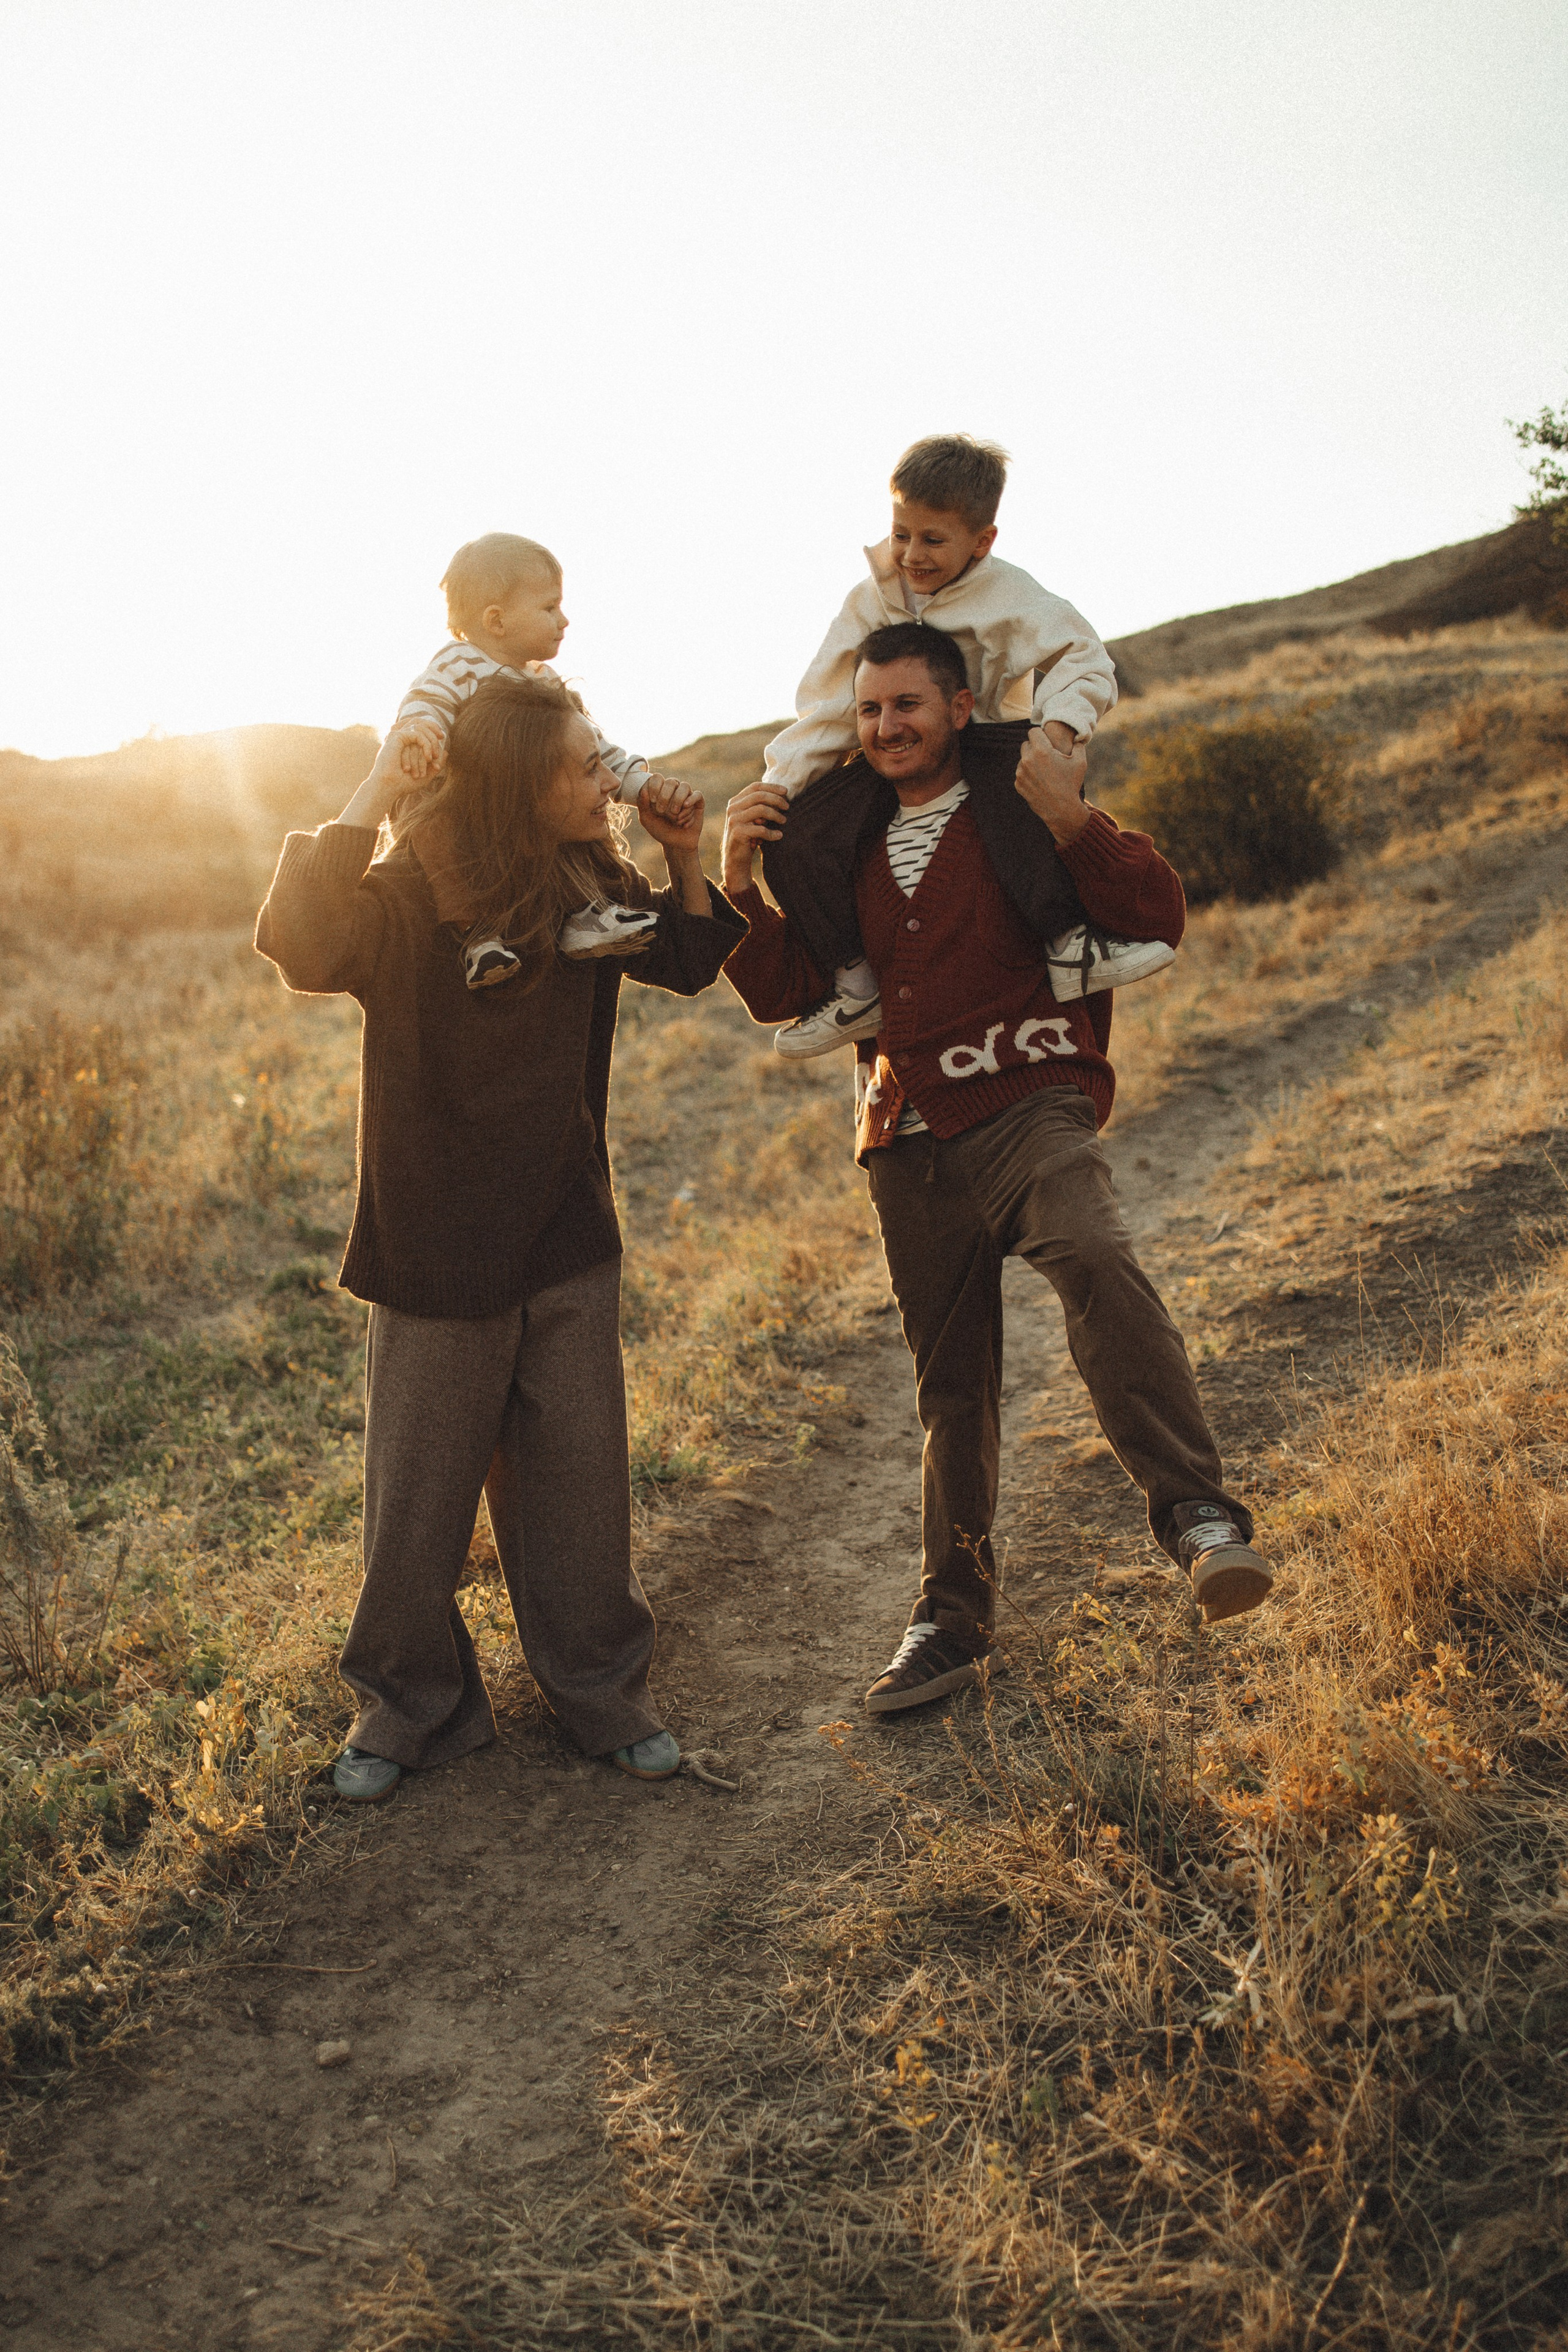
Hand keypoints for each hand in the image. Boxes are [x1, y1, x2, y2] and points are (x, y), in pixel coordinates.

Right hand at [336, 722, 440, 830]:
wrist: (389, 787)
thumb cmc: (403, 784)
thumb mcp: (426, 774)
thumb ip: (435, 763)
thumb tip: (446, 752)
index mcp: (402, 743)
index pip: (418, 726)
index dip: (431, 727)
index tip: (441, 738)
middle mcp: (398, 737)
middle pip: (419, 721)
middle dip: (433, 727)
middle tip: (441, 737)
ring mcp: (396, 735)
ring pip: (420, 727)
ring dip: (431, 741)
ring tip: (434, 757)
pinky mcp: (396, 736)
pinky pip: (417, 734)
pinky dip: (426, 745)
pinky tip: (428, 758)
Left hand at [636, 771, 704, 853]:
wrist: (675, 844)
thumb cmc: (660, 830)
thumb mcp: (647, 819)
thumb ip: (642, 805)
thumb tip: (644, 790)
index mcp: (660, 790)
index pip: (657, 778)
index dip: (655, 786)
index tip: (652, 800)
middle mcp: (674, 790)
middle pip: (671, 781)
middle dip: (665, 796)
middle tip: (661, 811)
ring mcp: (686, 795)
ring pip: (685, 786)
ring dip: (678, 800)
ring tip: (674, 816)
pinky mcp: (698, 803)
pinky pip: (697, 795)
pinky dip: (691, 801)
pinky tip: (685, 809)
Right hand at [721, 779, 787, 896]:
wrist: (735, 859)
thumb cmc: (748, 837)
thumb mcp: (752, 818)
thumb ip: (760, 806)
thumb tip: (782, 795)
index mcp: (735, 801)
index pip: (755, 787)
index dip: (772, 787)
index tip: (786, 792)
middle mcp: (732, 808)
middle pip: (759, 796)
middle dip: (776, 800)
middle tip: (787, 807)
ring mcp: (734, 820)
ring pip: (761, 810)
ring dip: (776, 815)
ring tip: (784, 821)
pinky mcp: (738, 833)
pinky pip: (761, 829)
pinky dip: (772, 833)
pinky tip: (779, 836)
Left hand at [1015, 728, 1090, 845]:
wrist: (1061, 809)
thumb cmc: (1072, 784)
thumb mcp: (1080, 762)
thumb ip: (1078, 745)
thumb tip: (1078, 738)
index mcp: (1041, 751)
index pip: (1033, 732)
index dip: (1041, 734)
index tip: (1047, 740)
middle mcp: (1027, 760)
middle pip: (1026, 744)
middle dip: (1035, 747)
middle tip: (1046, 754)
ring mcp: (1021, 773)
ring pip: (1023, 759)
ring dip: (1031, 761)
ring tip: (1044, 769)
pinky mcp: (1018, 784)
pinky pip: (1021, 772)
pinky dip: (1028, 774)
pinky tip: (1040, 779)